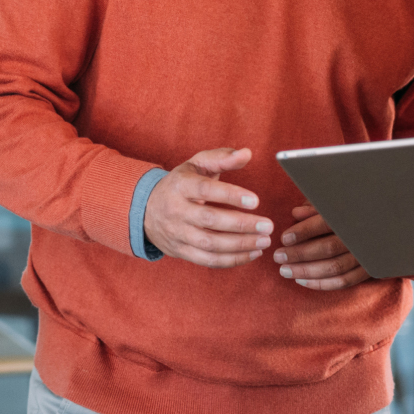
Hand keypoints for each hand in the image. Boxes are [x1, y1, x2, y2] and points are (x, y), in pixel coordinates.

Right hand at [144, 148, 272, 267]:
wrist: (146, 209)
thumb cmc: (182, 183)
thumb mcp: (197, 164)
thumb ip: (222, 157)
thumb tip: (247, 153)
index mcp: (181, 185)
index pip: (206, 191)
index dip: (231, 196)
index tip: (256, 201)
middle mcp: (177, 211)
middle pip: (210, 221)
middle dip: (241, 225)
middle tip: (267, 226)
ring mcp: (178, 234)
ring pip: (210, 244)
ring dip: (240, 245)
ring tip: (264, 241)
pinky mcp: (181, 252)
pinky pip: (207, 260)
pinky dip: (232, 260)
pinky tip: (252, 253)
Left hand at [274, 204, 370, 289]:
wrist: (389, 224)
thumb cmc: (355, 210)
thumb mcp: (336, 202)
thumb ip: (316, 207)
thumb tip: (296, 213)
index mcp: (352, 215)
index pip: (324, 223)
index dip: (303, 232)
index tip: (284, 238)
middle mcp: (359, 236)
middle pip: (328, 249)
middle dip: (300, 254)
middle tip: (278, 257)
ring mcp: (365, 255)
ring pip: (334, 268)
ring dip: (307, 272)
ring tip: (284, 271)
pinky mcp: (368, 270)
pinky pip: (344, 282)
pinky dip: (322, 284)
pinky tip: (302, 281)